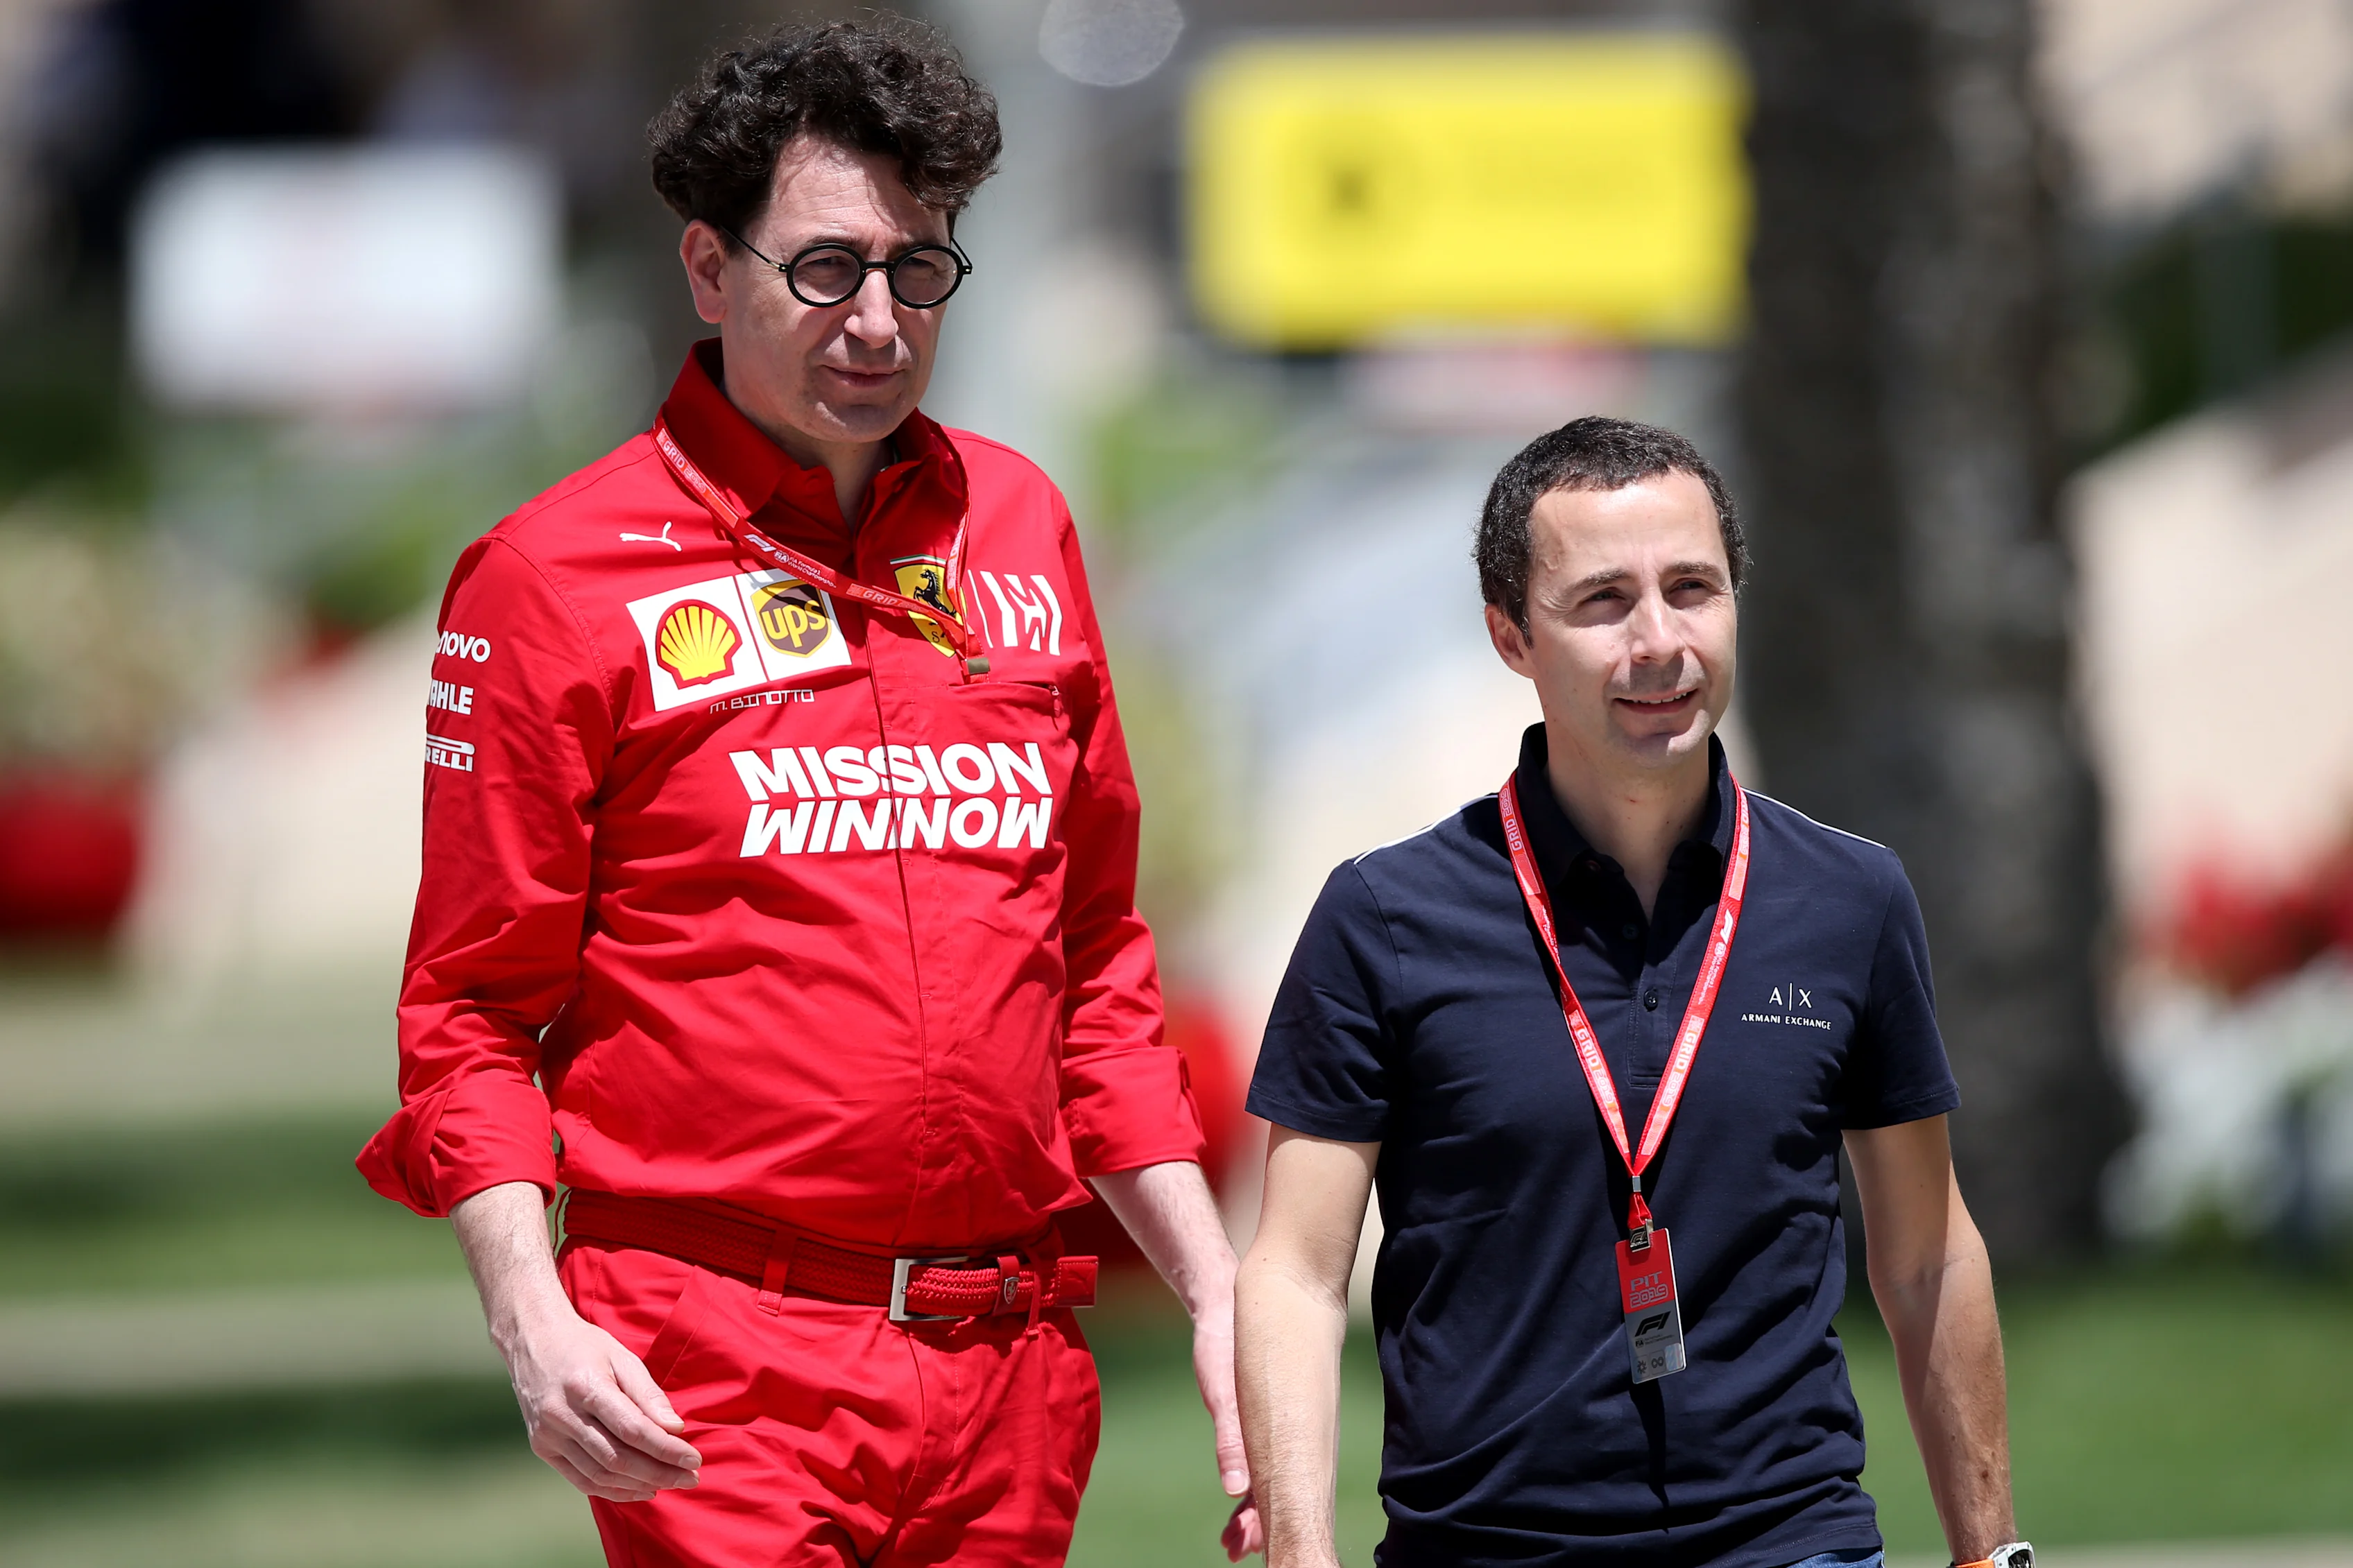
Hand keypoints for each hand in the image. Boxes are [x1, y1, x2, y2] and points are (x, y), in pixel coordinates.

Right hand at [503, 1300, 702, 1502]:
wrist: (532, 1341)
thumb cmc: (585, 1347)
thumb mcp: (622, 1357)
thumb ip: (648, 1394)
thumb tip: (675, 1429)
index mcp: (584, 1386)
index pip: (632, 1430)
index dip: (666, 1449)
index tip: (694, 1460)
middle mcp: (561, 1415)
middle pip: (617, 1458)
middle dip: (659, 1473)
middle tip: (690, 1478)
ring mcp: (547, 1435)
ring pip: (599, 1474)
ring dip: (639, 1485)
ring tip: (671, 1484)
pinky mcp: (542, 1448)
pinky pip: (581, 1480)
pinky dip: (612, 1490)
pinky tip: (640, 1488)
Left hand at [1195, 1296, 1263, 1557]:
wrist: (1224, 1307)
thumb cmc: (1221, 1348)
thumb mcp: (1222, 1394)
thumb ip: (1230, 1440)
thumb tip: (1237, 1490)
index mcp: (1271, 1433)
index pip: (1276, 1491)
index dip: (1266, 1523)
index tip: (1256, 1546)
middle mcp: (1274, 1434)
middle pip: (1273, 1492)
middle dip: (1260, 1525)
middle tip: (1238, 1549)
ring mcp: (1265, 1428)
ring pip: (1265, 1481)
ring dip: (1252, 1512)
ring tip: (1233, 1543)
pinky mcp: (1252, 1420)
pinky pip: (1254, 1463)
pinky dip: (1248, 1487)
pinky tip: (1238, 1504)